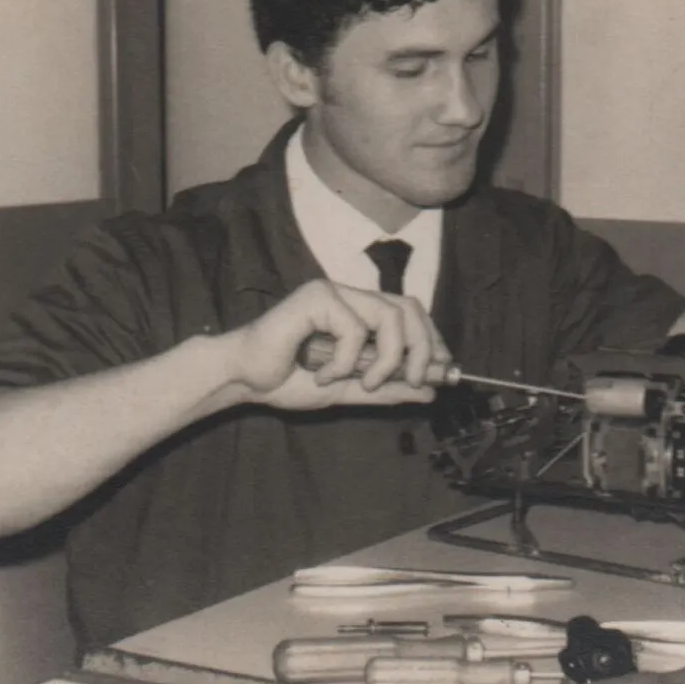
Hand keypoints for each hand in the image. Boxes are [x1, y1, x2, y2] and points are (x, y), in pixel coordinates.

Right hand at [225, 279, 451, 409]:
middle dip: (422, 348)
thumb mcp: (348, 390)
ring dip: (387, 357)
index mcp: (361, 312)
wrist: (243, 379)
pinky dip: (345, 360)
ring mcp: (334, 292)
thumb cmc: (288, 380)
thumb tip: (428, 391)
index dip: (432, 340)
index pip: (411, 313)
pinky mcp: (316, 296)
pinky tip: (323, 375)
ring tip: (367, 383)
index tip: (441, 371)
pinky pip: (353, 327)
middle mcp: (351, 296)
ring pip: (389, 315)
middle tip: (415, 380)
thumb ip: (387, 389)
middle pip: (409, 308)